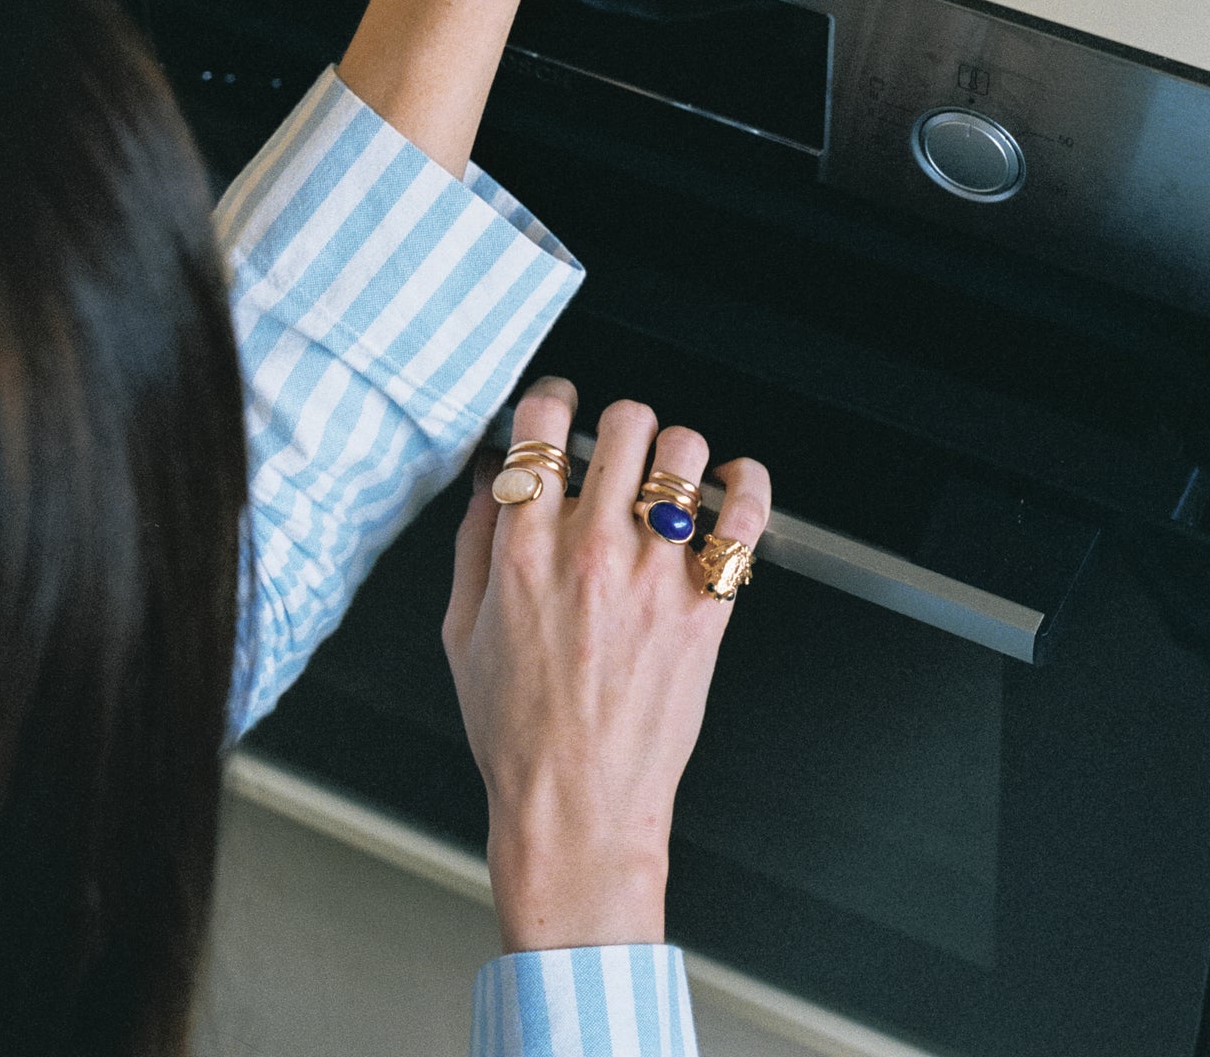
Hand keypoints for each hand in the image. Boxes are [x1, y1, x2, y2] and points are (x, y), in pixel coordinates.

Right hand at [443, 376, 770, 952]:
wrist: (576, 808)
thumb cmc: (517, 733)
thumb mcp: (461, 632)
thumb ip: (474, 543)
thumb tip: (490, 478)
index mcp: (525, 550)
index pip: (541, 426)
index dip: (550, 401)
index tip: (556, 408)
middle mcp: (591, 550)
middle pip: (624, 422)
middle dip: (617, 425)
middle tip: (614, 450)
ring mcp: (654, 576)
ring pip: (685, 452)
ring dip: (675, 454)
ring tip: (667, 480)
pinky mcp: (704, 607)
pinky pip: (744, 516)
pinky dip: (748, 484)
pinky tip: (733, 486)